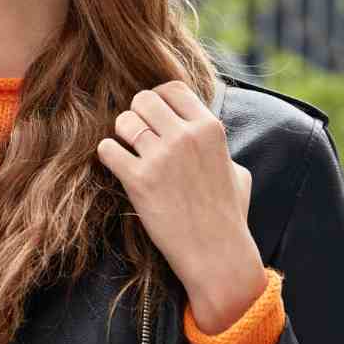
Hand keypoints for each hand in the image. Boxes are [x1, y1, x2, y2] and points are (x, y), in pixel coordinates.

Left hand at [96, 80, 265, 333]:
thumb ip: (219, 148)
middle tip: (137, 136)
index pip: (172, 89)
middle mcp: (186, 136)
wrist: (217, 254)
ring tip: (129, 152)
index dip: (158, 100)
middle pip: (143, 99)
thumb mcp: (236, 171)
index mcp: (210, 128)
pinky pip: (107, 149)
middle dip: (136, 115)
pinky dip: (108, 156)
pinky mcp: (139, 180)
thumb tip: (206, 136)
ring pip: (124, 121)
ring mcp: (162, 157)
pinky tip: (119, 167)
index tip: (154, 117)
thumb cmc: (228, 216)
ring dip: (121, 135)